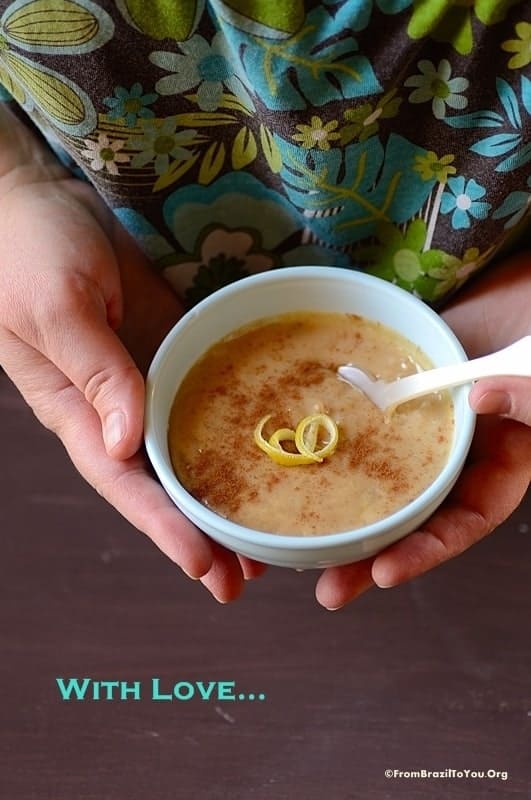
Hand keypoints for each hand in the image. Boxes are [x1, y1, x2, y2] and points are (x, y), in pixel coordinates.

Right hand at [0, 175, 264, 601]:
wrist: (38, 195)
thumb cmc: (29, 248)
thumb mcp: (57, 307)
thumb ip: (95, 373)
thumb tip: (131, 444)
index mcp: (75, 408)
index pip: (123, 481)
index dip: (162, 526)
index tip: (204, 567)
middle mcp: (111, 407)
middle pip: (159, 483)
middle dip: (199, 533)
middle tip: (248, 579)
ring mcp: (142, 379)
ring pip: (185, 452)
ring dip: (221, 497)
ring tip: (265, 541)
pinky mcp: (169, 347)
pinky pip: (203, 397)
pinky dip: (231, 434)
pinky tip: (264, 457)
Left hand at [315, 252, 530, 608]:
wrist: (516, 298)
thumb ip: (526, 395)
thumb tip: (481, 401)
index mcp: (497, 467)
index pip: (464, 522)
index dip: (427, 552)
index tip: (385, 573)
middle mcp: (454, 460)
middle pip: (412, 518)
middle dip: (371, 555)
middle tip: (328, 589)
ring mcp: (420, 435)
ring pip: (379, 482)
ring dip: (341, 515)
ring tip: (295, 553)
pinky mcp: (394, 404)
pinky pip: (362, 433)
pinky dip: (334, 454)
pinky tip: (299, 470)